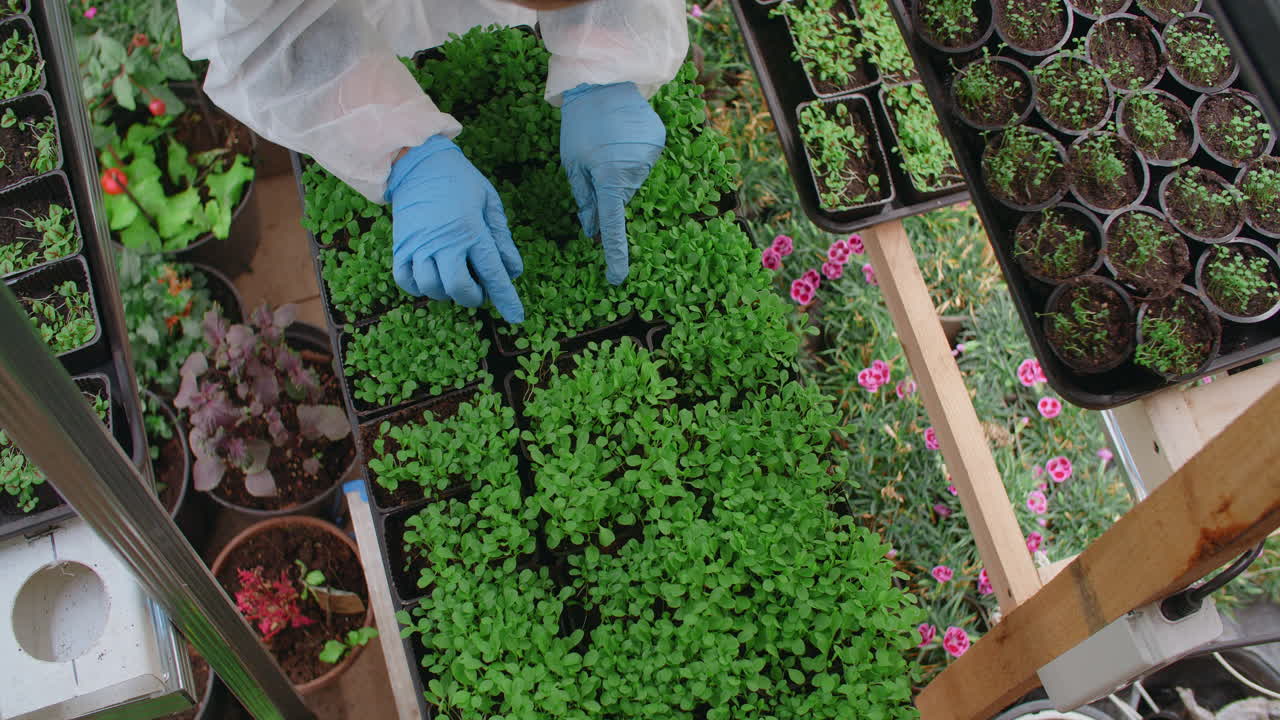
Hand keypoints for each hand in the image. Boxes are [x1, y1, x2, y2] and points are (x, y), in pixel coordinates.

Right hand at [385, 135, 524, 322]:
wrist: (417, 162)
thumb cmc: (460, 181)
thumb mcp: (489, 202)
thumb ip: (502, 238)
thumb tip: (513, 271)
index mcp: (471, 230)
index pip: (493, 274)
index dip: (506, 299)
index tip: (516, 317)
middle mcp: (444, 242)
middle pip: (459, 289)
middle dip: (473, 297)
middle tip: (479, 289)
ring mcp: (418, 246)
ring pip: (432, 288)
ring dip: (447, 293)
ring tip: (455, 280)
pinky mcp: (400, 246)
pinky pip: (405, 281)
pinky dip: (419, 287)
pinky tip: (431, 278)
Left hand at [560, 82, 665, 284]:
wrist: (604, 82)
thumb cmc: (581, 124)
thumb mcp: (572, 164)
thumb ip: (584, 200)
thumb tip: (592, 233)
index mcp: (608, 179)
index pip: (612, 226)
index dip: (614, 254)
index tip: (617, 278)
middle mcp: (634, 171)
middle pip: (621, 200)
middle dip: (608, 191)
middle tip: (594, 163)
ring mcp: (649, 157)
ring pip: (632, 182)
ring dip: (619, 173)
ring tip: (608, 144)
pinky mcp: (658, 144)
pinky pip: (642, 164)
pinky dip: (631, 157)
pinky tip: (622, 138)